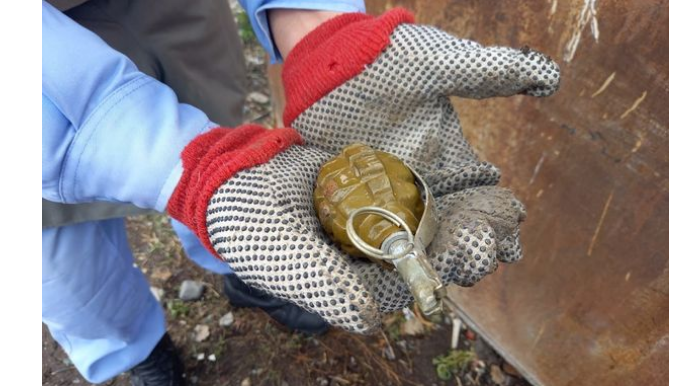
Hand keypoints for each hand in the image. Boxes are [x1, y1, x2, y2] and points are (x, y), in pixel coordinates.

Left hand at [277, 10, 558, 307]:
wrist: (330, 64)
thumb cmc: (386, 62)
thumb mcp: (441, 64)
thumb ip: (490, 73)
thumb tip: (551, 80)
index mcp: (457, 164)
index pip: (490, 205)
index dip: (502, 225)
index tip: (509, 240)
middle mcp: (429, 189)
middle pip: (460, 233)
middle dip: (473, 250)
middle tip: (479, 257)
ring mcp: (392, 200)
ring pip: (423, 243)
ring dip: (437, 259)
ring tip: (445, 267)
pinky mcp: (355, 205)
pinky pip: (376, 238)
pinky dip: (391, 254)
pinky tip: (400, 265)